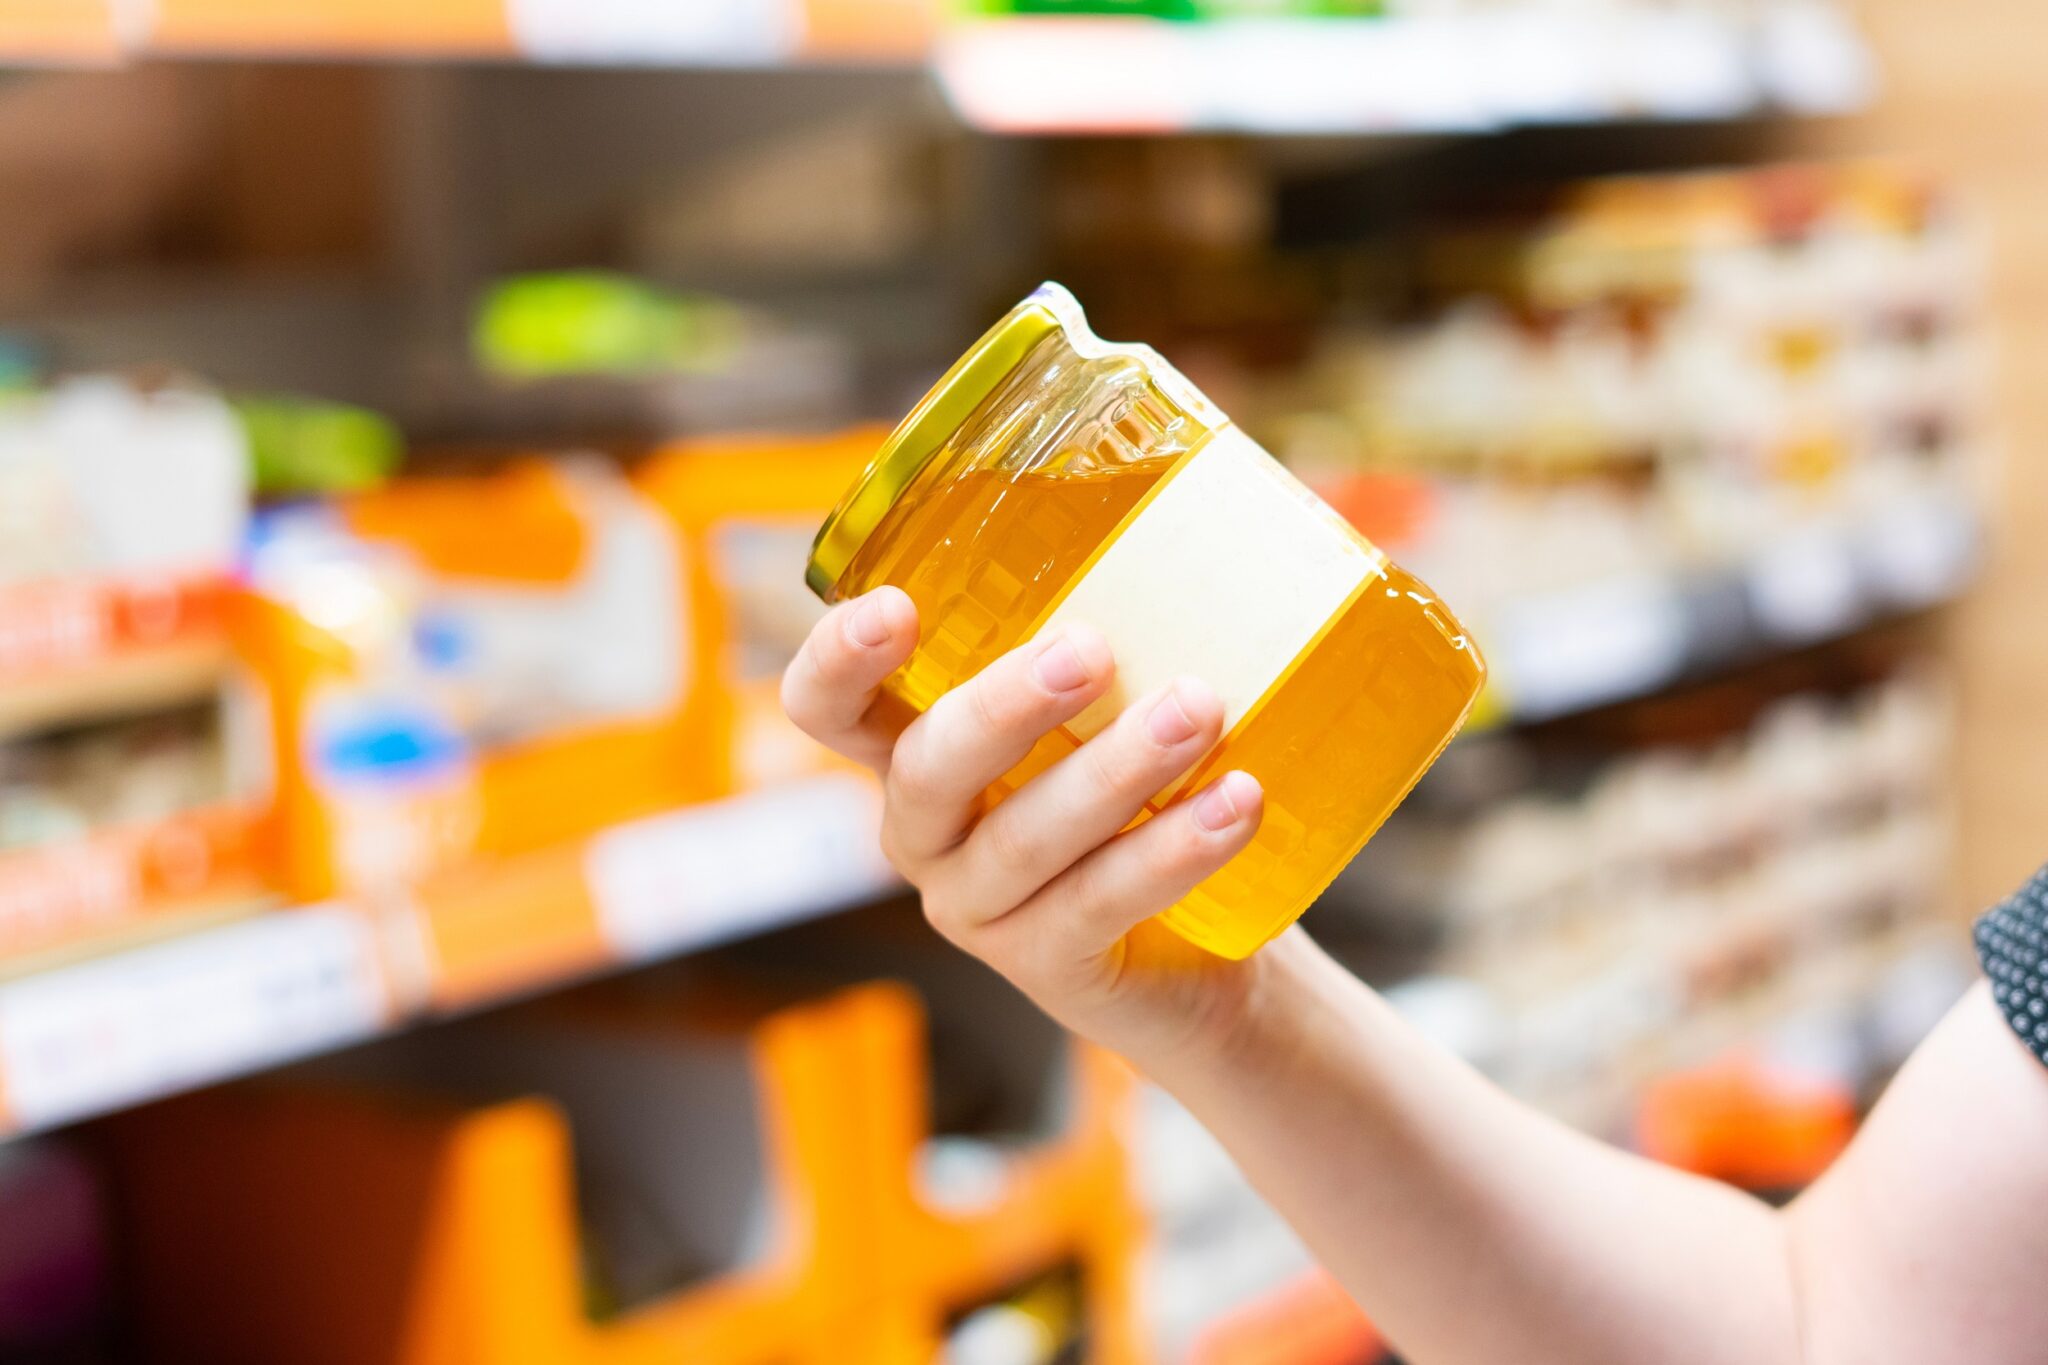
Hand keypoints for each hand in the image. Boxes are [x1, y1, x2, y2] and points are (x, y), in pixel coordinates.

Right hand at [781, 585, 1278, 1066]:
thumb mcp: (1116, 710)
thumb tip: (1223, 480)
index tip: (895, 607)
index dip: (837, 661)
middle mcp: (926, 830)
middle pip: (927, 768)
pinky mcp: (1046, 967)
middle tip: (1091, 650)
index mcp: (917, 748)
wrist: (1210, 956)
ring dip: (1117, 768)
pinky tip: (1236, 802)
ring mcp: (978, 907)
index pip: (828, 707)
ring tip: (1200, 709)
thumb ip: (1125, 630)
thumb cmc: (1151, 796)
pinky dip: (1172, 849)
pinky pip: (1099, 903)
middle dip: (1004, 705)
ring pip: (1026, 838)